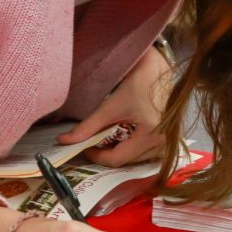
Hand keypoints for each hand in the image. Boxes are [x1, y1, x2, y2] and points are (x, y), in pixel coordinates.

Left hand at [57, 45, 171, 166]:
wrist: (161, 69)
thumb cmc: (140, 82)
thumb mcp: (112, 105)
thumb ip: (88, 126)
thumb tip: (64, 140)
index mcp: (151, 135)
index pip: (117, 159)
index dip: (96, 155)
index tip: (83, 146)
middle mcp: (162, 143)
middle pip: (126, 161)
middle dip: (106, 154)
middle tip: (91, 142)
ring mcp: (166, 143)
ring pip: (135, 160)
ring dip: (118, 152)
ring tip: (105, 140)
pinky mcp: (166, 139)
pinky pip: (144, 152)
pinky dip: (130, 148)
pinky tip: (121, 138)